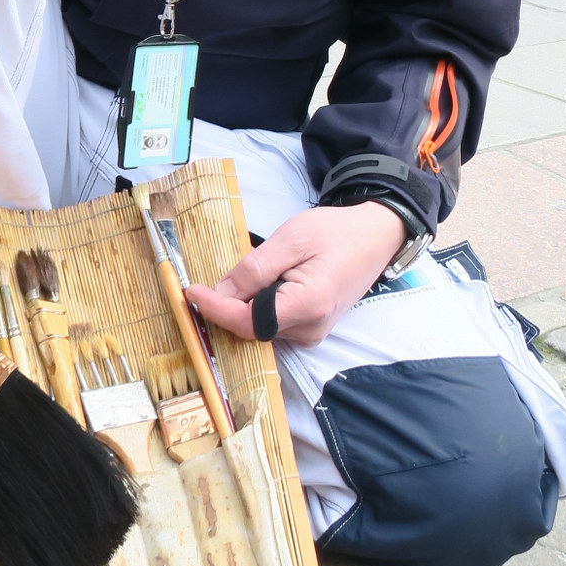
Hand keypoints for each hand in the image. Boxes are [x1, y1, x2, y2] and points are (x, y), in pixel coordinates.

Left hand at [186, 202, 405, 350]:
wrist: (375, 237)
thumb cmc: (337, 232)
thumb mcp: (292, 239)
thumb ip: (254, 269)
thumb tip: (220, 293)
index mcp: (306, 306)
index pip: (247, 322)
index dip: (215, 309)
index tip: (191, 291)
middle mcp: (309, 330)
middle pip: (251, 328)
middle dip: (226, 305)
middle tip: (209, 278)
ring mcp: (311, 333)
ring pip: (259, 327)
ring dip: (243, 304)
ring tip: (247, 274)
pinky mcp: (310, 329)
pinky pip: (272, 323)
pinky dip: (257, 306)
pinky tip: (260, 283)